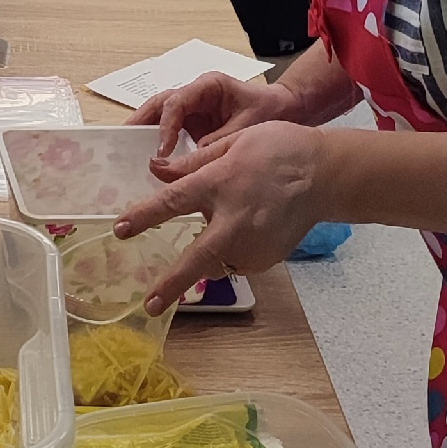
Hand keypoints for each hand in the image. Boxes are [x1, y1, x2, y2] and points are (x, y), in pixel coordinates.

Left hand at [113, 121, 328, 312]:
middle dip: (172, 283)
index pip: (173, 202)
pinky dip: (230, 251)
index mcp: (222, 183)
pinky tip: (242, 231)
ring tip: (218, 237)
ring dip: (205, 258)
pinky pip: (236, 261)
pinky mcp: (267, 257)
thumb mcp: (233, 142)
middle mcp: (236, 219)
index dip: (144, 217)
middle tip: (150, 304)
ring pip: (216, 262)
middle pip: (198, 257)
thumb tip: (156, 171)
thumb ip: (193, 163)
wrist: (327, 174)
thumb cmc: (279, 149)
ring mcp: (255, 243)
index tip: (119, 230)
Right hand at [131, 70, 301, 164]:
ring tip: (123, 149)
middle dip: (139, 121)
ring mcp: (192, 108)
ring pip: (159, 115)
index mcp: (208, 86)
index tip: (161, 151)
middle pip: (159, 103)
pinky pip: (170, 130)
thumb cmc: (269, 113)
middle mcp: (195, 94)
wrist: (286, 111)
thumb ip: (217, 144)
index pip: (177, 103)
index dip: (166, 127)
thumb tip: (189, 164)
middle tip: (120, 141)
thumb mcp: (245, 129)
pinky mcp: (193, 123)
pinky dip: (156, 142)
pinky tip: (147, 160)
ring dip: (143, 130)